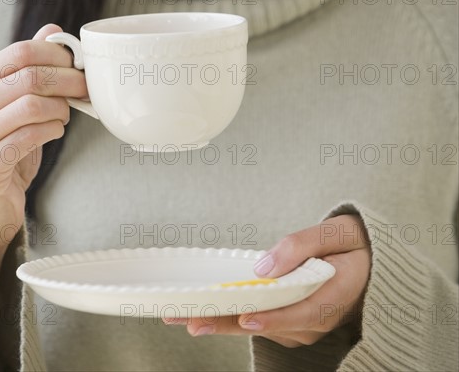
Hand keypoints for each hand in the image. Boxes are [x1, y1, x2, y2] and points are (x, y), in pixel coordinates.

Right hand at [0, 24, 87, 254]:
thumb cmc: (3, 150)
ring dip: (62, 108)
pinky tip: (56, 131)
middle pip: (29, 76)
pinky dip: (54, 130)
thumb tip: (52, 30)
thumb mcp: (14, 105)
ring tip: (65, 115)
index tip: (79, 64)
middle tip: (86, 89)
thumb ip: (29, 69)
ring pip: (32, 104)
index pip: (18, 52)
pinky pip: (31, 135)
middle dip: (68, 80)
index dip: (57, 55)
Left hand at [163, 214, 370, 345]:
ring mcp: (306, 324)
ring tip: (188, 315)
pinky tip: (210, 311)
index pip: (302, 313)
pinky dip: (237, 317)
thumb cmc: (354, 243)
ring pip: (263, 327)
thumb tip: (264, 267)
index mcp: (335, 295)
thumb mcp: (335, 232)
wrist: (370, 260)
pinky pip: (264, 322)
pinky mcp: (295, 321)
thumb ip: (301, 246)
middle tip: (190, 320)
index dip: (273, 318)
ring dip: (226, 322)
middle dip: (229, 324)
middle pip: (271, 325)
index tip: (246, 317)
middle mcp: (320, 318)